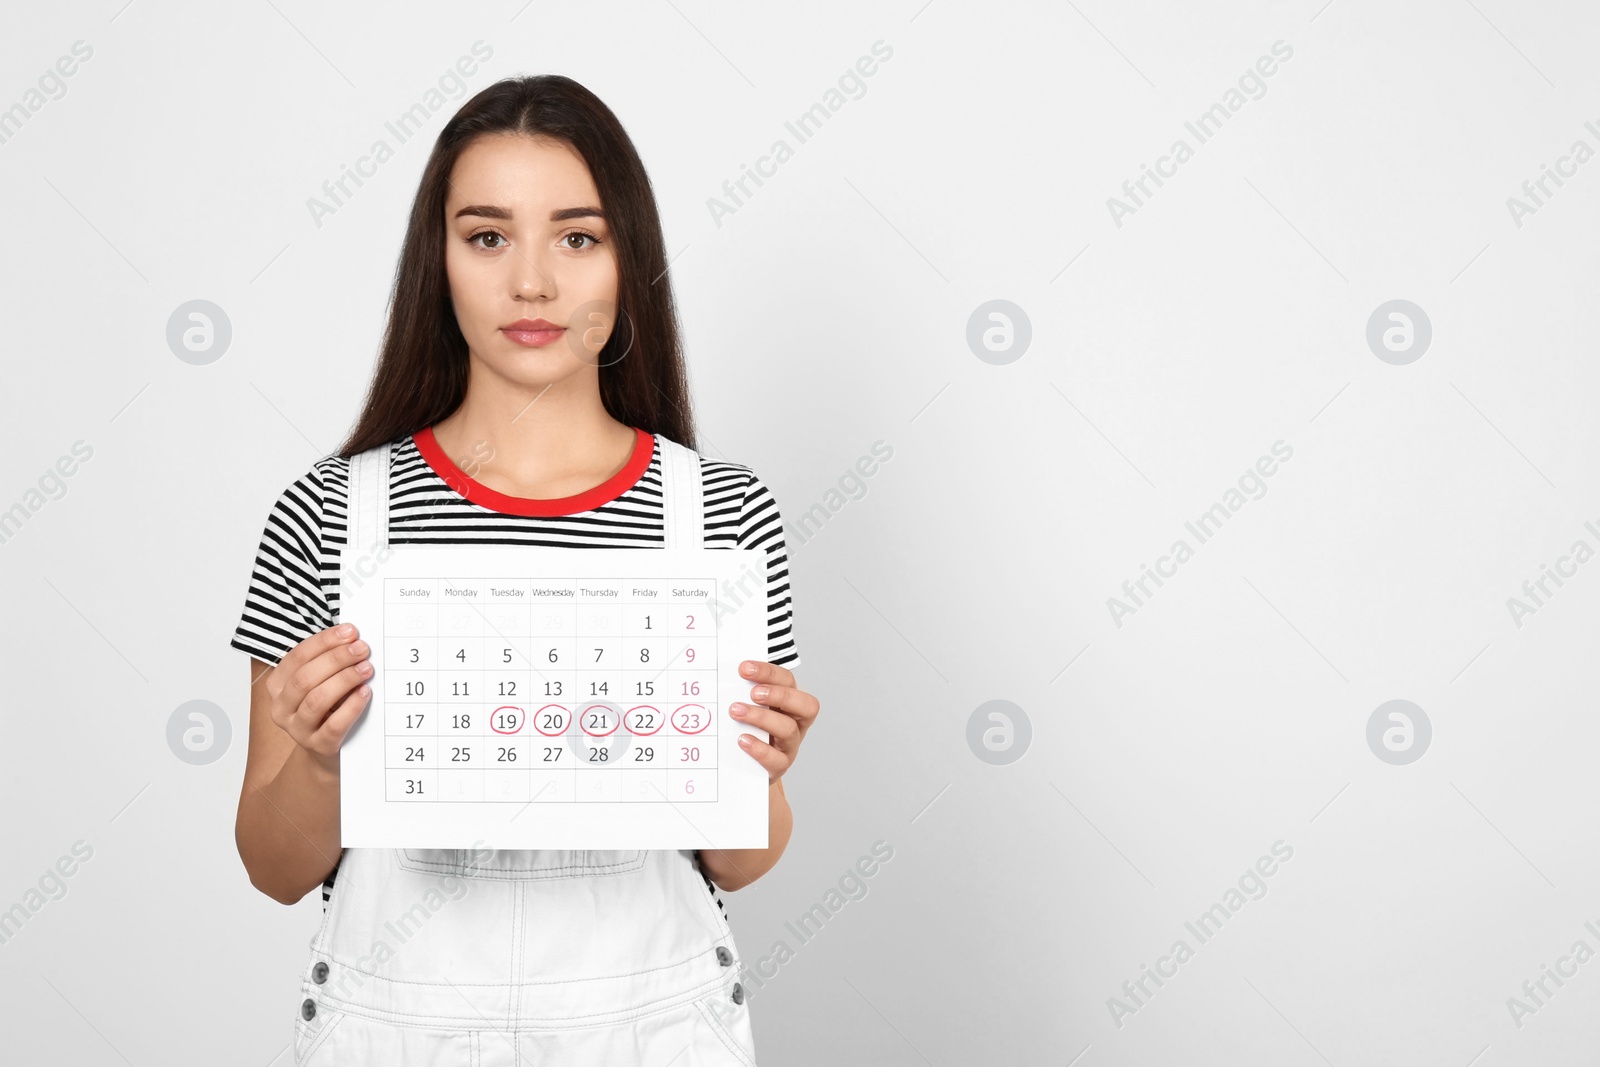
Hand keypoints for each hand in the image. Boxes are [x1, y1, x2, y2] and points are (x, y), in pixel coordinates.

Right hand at [266, 623, 373, 773]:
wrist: (326, 749)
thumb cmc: (327, 707)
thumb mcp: (321, 682)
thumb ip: (329, 661)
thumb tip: (352, 636)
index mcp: (278, 685)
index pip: (298, 656)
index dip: (324, 642)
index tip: (350, 631)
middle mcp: (282, 707)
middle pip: (305, 677)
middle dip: (336, 659)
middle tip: (362, 649)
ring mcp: (298, 729)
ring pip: (316, 700)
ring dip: (344, 680)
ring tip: (366, 669)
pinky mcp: (319, 745)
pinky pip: (334, 725)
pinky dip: (351, 706)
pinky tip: (365, 692)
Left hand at [730, 660, 817, 784]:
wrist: (744, 767)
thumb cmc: (747, 728)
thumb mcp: (748, 707)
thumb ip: (741, 692)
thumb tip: (720, 675)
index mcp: (789, 703)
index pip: (788, 681)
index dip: (769, 673)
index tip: (744, 669)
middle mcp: (796, 723)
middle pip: (806, 705)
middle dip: (779, 695)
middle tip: (753, 693)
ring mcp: (789, 746)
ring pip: (788, 730)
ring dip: (762, 718)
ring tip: (736, 712)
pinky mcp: (779, 767)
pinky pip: (777, 760)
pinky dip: (759, 748)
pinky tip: (742, 739)